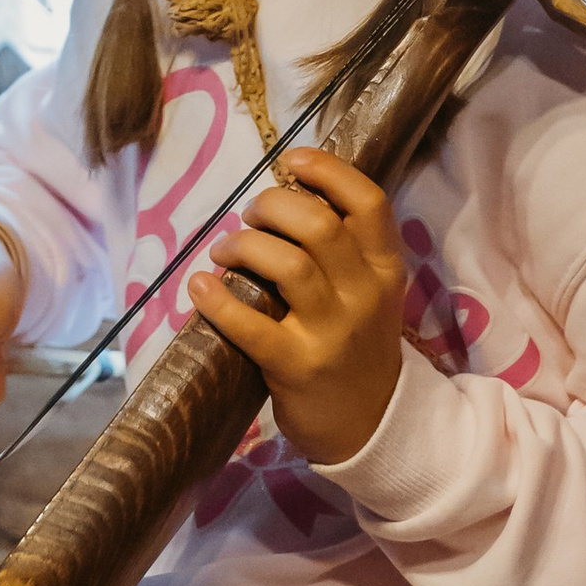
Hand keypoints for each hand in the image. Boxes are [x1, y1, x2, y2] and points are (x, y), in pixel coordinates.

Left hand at [183, 148, 406, 466]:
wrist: (371, 424)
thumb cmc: (357, 345)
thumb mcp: (370, 292)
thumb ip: (344, 249)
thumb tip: (286, 194)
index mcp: (385, 269)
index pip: (369, 203)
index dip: (328, 170)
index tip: (290, 160)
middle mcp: (365, 296)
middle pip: (320, 226)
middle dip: (273, 206)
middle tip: (250, 216)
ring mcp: (332, 333)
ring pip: (288, 266)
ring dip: (244, 246)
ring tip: (225, 251)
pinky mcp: (297, 367)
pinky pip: (251, 326)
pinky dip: (218, 301)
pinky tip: (200, 288)